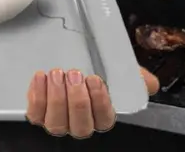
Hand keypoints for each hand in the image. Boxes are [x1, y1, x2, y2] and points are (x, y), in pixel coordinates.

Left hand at [24, 66, 158, 138]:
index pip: (104, 120)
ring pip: (56, 123)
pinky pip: (35, 114)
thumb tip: (149, 83)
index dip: (100, 102)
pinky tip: (41, 77)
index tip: (95, 80)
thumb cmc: (94, 67)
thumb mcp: (117, 70)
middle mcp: (79, 124)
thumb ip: (135, 77)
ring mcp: (57, 121)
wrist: (67, 59)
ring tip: (57, 74)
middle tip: (75, 75)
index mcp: (100, 116)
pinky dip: (37, 96)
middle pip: (80, 126)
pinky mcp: (38, 114)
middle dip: (77, 100)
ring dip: (57, 98)